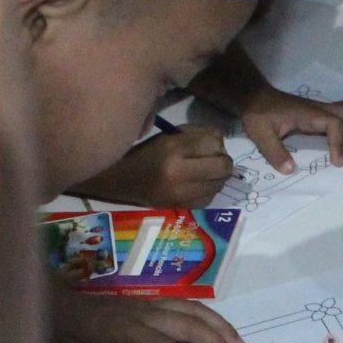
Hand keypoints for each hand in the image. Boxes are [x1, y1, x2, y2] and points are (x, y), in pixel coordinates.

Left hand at [50, 291, 247, 342]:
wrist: (47, 299)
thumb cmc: (59, 332)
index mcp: (128, 328)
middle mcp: (144, 313)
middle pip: (190, 324)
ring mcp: (147, 305)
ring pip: (193, 310)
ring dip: (220, 327)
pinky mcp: (147, 304)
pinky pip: (186, 306)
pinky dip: (208, 317)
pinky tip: (217, 328)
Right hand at [73, 127, 233, 206]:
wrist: (118, 180)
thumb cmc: (143, 152)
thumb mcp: (167, 136)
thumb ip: (196, 135)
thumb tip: (221, 141)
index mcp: (172, 150)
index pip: (213, 143)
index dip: (214, 141)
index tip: (206, 142)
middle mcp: (180, 174)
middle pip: (224, 166)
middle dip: (222, 159)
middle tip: (211, 157)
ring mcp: (183, 194)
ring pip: (220, 183)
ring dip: (217, 175)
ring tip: (202, 170)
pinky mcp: (183, 207)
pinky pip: (211, 197)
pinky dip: (209, 189)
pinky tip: (197, 183)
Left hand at [240, 84, 342, 172]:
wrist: (255, 97)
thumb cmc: (258, 114)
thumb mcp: (260, 133)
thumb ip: (274, 152)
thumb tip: (291, 170)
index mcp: (308, 114)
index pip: (334, 123)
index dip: (339, 143)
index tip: (336, 162)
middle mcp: (319, 109)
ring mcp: (322, 111)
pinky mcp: (322, 115)